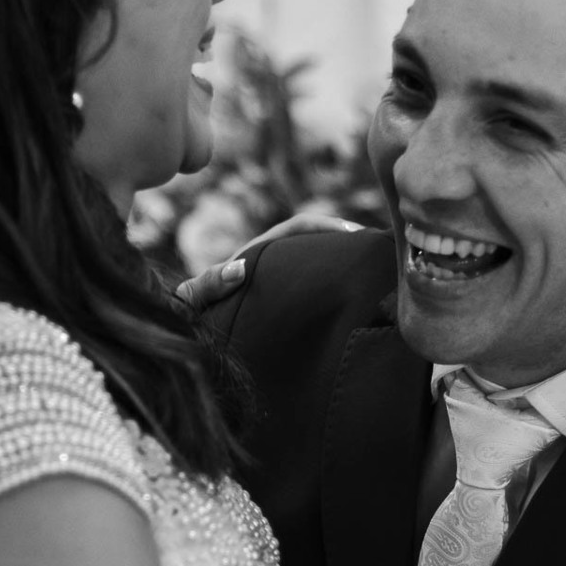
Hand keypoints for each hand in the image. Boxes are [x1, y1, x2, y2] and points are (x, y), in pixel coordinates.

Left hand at [176, 213, 361, 309]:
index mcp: (254, 257)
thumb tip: (239, 268)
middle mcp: (270, 267)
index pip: (295, 229)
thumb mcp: (192, 301)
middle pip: (315, 243)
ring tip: (378, 276)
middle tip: (379, 251)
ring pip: (318, 268)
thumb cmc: (186, 319)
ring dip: (344, 266)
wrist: (186, 340)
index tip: (353, 234)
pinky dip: (337, 292)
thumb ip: (206, 284)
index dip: (325, 226)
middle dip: (346, 241)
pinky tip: (361, 307)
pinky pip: (315, 293)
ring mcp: (280, 286)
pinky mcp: (286, 307)